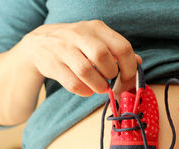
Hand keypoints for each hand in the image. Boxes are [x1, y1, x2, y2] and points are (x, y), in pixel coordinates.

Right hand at [23, 20, 141, 96]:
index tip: (127, 76)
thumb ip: (118, 51)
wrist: (40, 43)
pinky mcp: (53, 64)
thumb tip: (138, 63)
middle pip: (102, 56)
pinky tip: (87, 89)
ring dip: (98, 85)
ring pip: (86, 71)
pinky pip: (73, 83)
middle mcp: (80, 35)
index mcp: (97, 28)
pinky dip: (84, 91)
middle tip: (110, 79)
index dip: (129, 66)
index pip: (122, 46)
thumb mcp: (97, 40)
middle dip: (111, 74)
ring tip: (100, 87)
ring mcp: (63, 49)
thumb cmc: (77, 44)